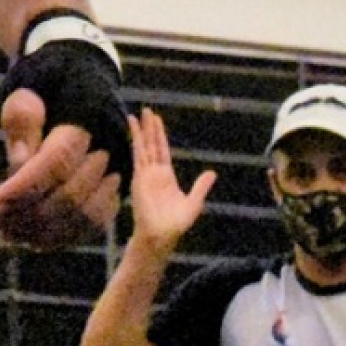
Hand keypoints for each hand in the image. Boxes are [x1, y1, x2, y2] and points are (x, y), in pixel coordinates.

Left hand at [0, 88, 119, 249]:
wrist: (77, 84)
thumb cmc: (44, 88)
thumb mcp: (26, 94)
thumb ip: (22, 124)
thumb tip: (19, 168)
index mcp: (89, 115)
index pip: (57, 163)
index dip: (23, 187)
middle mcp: (112, 146)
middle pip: (71, 195)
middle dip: (28, 214)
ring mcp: (118, 170)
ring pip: (83, 217)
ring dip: (41, 232)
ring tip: (3, 232)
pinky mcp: (115, 190)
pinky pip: (91, 225)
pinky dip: (60, 237)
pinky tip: (26, 237)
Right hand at [127, 108, 216, 254]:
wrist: (161, 235)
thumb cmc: (176, 224)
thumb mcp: (193, 203)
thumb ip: (200, 187)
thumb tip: (212, 173)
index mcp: (166, 176)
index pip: (162, 150)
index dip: (160, 135)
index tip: (156, 120)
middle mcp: (154, 172)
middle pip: (152, 144)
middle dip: (149, 128)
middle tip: (147, 109)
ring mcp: (145, 173)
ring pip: (144, 146)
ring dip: (141, 130)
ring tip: (138, 114)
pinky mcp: (139, 176)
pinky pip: (138, 155)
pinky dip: (135, 141)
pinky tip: (133, 129)